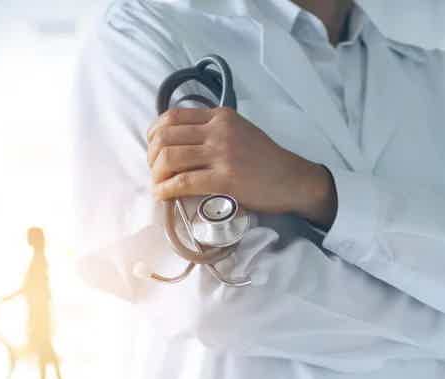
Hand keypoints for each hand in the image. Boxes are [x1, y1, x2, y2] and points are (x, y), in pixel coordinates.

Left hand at [146, 107, 337, 226]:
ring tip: (158, 185)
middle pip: (165, 137)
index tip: (152, 149)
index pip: (172, 116)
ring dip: (156, 174)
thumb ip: (211, 130)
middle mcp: (219, 130)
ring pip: (170, 158)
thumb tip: (177, 142)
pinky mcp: (225, 178)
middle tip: (154, 171)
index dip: (153, 134)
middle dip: (151, 156)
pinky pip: (184, 181)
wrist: (293, 179)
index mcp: (220, 116)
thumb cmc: (264, 159)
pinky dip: (166, 189)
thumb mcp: (238, 131)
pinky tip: (162, 195)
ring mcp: (222, 153)